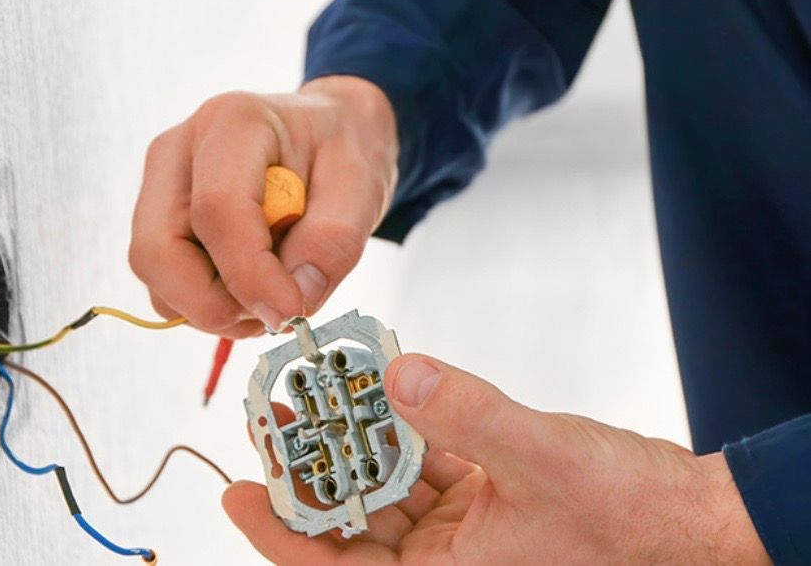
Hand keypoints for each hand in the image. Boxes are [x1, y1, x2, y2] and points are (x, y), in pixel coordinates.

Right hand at [128, 76, 397, 336]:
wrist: (324, 137)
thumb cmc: (339, 154)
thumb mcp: (361, 186)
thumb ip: (335, 240)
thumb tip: (297, 301)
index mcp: (233, 122)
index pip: (217, 209)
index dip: (250, 274)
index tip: (291, 312)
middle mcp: (177, 150)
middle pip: (159, 250)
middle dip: (217, 303)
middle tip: (278, 310)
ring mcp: (158, 187)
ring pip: (156, 276)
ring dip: (214, 309)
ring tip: (272, 292)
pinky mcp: (156, 222)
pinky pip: (164, 288)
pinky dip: (206, 307)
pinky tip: (250, 289)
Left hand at [223, 354, 769, 563]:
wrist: (686, 519)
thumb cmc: (626, 515)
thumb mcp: (542, 459)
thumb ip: (467, 415)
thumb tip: (398, 375)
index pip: (338, 565)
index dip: (280, 532)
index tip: (237, 490)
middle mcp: (442, 559)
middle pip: (350, 520)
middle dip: (309, 473)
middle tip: (271, 422)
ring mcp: (459, 530)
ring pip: (382, 489)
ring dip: (351, 445)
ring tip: (315, 398)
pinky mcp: (480, 498)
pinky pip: (422, 466)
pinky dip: (401, 430)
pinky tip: (380, 393)